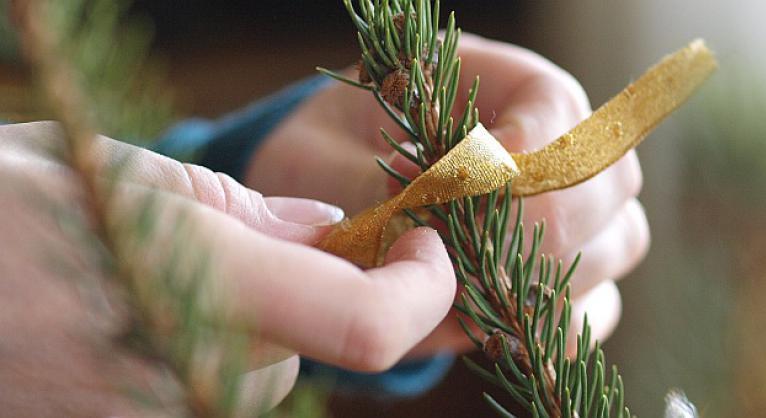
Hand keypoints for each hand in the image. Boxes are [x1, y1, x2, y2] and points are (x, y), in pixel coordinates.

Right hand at [0, 122, 455, 414]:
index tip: (424, 243)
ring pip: (256, 374)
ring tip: (152, 269)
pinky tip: (131, 312)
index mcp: (199, 287)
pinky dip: (199, 349)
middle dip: (304, 290)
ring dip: (244, 321)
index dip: (422, 288)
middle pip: (309, 349)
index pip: (367, 326)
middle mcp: (187, 376)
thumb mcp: (124, 173)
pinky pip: (203, 390)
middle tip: (242, 234)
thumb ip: (243, 211)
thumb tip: (327, 230)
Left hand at [246, 34, 649, 355]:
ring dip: (541, 277)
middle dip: (533, 226)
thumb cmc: (325, 160)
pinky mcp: (565, 273)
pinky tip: (487, 319)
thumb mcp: (322, 157)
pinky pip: (594, 305)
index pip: (556, 109)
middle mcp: (556, 144)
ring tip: (460, 283)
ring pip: (619, 243)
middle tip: (455, 251)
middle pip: (609, 179)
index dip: (515, 158)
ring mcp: (573, 211)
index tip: (446, 188)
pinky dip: (549, 322)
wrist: (326, 198)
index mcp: (505, 86)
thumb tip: (434, 225)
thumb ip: (373, 185)